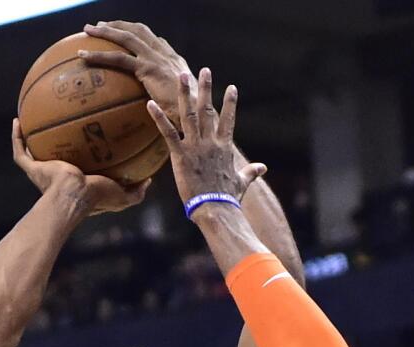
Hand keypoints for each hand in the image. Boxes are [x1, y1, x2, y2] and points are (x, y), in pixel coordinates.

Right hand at [11, 119, 148, 215]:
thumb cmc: (96, 197)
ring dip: (32, 136)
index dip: (82, 154)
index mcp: (79, 181)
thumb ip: (137, 191)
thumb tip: (149, 180)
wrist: (72, 196)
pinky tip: (17, 120)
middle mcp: (58, 176)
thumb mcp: (122, 196)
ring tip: (33, 116)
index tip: (88, 139)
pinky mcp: (32, 169)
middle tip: (61, 122)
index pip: (79, 166)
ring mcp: (42, 172)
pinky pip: (19, 151)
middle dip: (55, 143)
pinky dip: (16, 137)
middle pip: (54, 156)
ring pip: (33, 152)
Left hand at [81, 21, 191, 124]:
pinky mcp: (148, 68)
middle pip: (139, 31)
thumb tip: (161, 110)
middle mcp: (166, 55)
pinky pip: (118, 58)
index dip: (139, 35)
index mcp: (175, 61)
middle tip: (100, 26)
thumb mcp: (184, 104)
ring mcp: (157, 59)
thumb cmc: (192, 118)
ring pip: (126, 37)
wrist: (198, 115)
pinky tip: (83, 56)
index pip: (155, 40)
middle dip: (119, 25)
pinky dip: (98, 55)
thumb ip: (172, 100)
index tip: (126, 34)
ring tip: (87, 31)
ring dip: (105, 31)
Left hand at [146, 68, 265, 206]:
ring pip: (189, 115)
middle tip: (204, 70)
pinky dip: (158, 118)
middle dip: (206, 89)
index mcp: (224, 148)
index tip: (232, 87)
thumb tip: (263, 168)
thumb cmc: (228, 198)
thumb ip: (251, 172)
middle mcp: (210, 142)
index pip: (229, 120)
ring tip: (181, 75)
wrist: (216, 208)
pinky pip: (168, 133)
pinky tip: (150, 104)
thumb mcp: (242, 182)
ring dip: (184, 94)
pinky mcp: (180, 155)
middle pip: (208, 110)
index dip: (230, 103)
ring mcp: (195, 147)